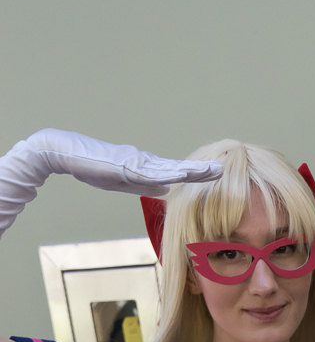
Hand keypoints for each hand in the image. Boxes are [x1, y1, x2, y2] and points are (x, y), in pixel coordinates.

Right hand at [0, 130, 221, 240]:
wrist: (64, 151)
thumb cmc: (91, 165)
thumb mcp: (124, 181)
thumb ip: (145, 184)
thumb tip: (168, 190)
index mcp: (144, 167)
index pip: (175, 173)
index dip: (196, 175)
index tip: (215, 175)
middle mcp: (143, 161)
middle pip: (178, 168)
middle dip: (201, 171)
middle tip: (223, 170)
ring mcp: (134, 161)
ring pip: (169, 168)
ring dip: (192, 171)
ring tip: (213, 172)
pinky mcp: (124, 164)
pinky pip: (150, 171)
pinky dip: (168, 173)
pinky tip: (183, 175)